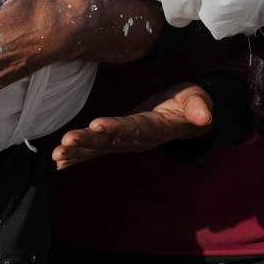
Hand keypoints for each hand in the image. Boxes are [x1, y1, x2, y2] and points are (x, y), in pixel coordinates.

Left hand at [52, 85, 214, 169]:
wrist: (187, 116)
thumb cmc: (191, 104)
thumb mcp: (199, 101)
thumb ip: (199, 108)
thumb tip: (206, 115)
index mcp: (155, 128)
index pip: (133, 128)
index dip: (116, 128)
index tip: (96, 126)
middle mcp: (138, 140)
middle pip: (110, 141)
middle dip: (87, 143)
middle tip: (65, 143)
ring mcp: (127, 143)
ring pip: (99, 148)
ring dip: (77, 151)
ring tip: (57, 154)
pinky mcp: (119, 142)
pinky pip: (97, 151)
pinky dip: (78, 156)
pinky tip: (59, 162)